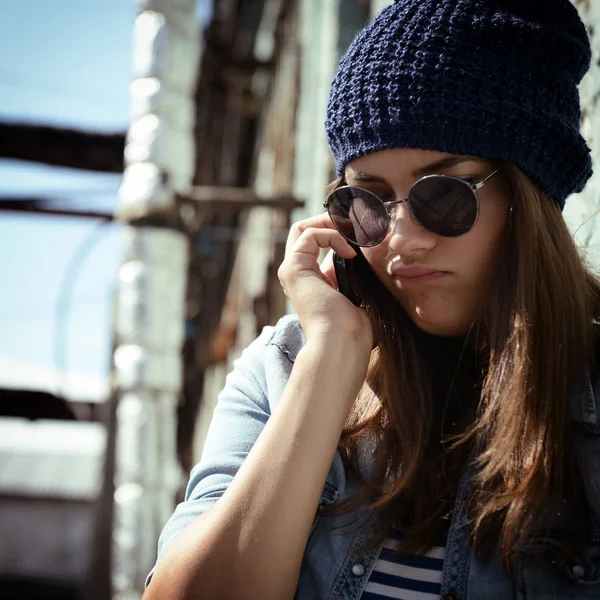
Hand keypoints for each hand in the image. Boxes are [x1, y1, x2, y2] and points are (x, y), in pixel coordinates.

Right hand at [277, 213, 372, 349]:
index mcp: (311, 282)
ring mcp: (291, 272)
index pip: (315, 244)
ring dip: (331, 223)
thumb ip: (353, 273)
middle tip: (354, 224)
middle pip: (304, 231)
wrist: (342, 342)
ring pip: (302, 228)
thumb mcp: (356, 292)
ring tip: (353, 231)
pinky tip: (348, 252)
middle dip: (330, 221)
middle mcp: (297, 276)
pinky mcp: (293, 269)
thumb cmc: (354, 328)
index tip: (362, 236)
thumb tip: (364, 254)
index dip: (337, 233)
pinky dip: (331, 236)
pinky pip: (309, 235)